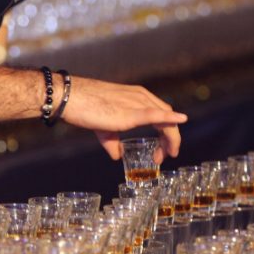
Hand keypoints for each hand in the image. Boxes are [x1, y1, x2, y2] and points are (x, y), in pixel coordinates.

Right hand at [61, 75, 185, 162]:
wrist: (72, 98)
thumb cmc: (85, 108)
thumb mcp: (103, 127)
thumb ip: (112, 142)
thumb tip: (117, 156)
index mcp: (137, 97)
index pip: (161, 114)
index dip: (166, 134)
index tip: (161, 151)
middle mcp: (141, 97)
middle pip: (167, 118)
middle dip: (170, 139)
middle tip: (165, 156)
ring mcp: (137, 103)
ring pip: (166, 120)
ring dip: (170, 139)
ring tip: (166, 155)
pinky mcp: (131, 112)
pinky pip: (157, 115)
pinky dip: (171, 119)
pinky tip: (181, 120)